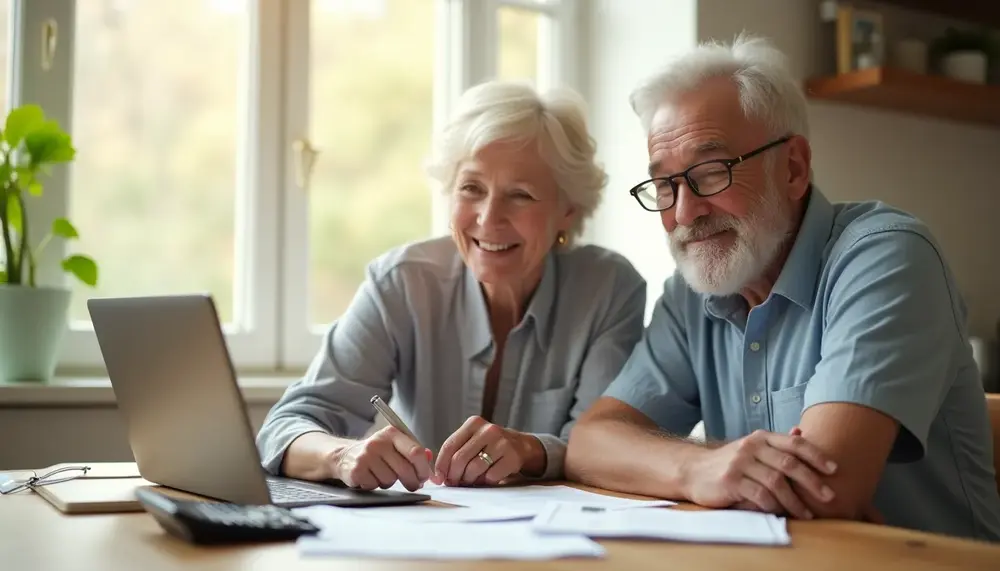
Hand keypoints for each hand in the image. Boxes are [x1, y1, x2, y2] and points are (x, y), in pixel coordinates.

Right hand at [332, 426, 432, 491]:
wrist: (345, 455)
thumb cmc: (376, 453)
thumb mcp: (394, 445)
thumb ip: (412, 450)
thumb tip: (429, 458)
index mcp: (392, 433)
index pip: (415, 451)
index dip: (423, 468)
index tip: (425, 476)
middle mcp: (378, 442)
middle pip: (405, 469)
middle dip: (413, 482)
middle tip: (413, 485)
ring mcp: (366, 456)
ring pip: (391, 480)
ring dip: (390, 483)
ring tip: (383, 475)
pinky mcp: (356, 470)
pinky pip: (375, 485)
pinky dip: (376, 485)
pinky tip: (371, 477)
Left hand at [432, 416, 540, 485]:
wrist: (522, 446)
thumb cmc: (491, 445)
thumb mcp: (474, 440)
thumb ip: (455, 452)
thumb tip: (437, 476)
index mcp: (473, 423)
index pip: (449, 445)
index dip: (441, 465)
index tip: (438, 478)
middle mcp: (488, 430)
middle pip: (460, 459)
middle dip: (454, 476)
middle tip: (454, 483)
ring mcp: (502, 443)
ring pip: (474, 469)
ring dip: (469, 480)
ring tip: (470, 481)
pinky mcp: (512, 457)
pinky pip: (490, 477)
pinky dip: (485, 482)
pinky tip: (486, 479)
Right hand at [684, 429, 837, 518]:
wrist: (693, 471)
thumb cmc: (729, 462)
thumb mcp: (752, 448)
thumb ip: (776, 443)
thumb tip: (800, 431)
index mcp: (760, 437)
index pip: (794, 443)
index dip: (816, 455)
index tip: (834, 469)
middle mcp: (751, 447)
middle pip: (789, 463)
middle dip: (812, 481)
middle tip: (828, 496)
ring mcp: (739, 463)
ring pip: (776, 482)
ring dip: (795, 500)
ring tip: (807, 514)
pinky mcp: (730, 481)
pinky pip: (759, 495)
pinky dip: (774, 506)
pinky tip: (781, 513)